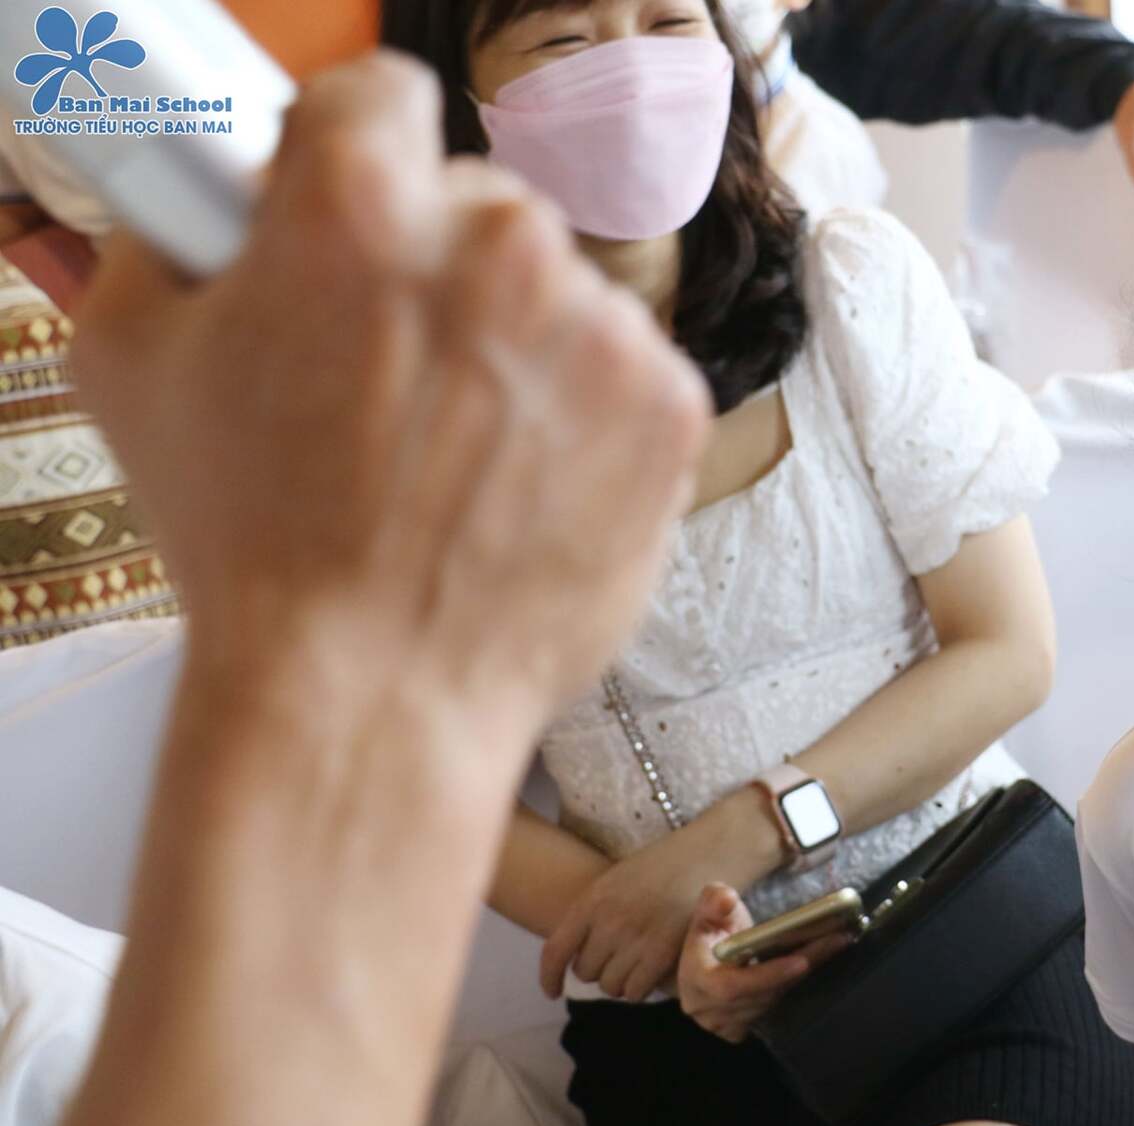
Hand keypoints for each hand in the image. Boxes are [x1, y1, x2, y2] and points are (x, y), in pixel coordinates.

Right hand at [70, 52, 710, 738]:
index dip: (355, 158)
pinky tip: (523, 485)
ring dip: (520, 349)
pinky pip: (625, 372)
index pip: (380, 96)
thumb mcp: (136, 367)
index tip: (356, 210)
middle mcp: (498, 244)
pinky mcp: (669, 404)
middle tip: (393, 372)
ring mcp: (599, 326)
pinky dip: (586, 417)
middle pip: (480, 204)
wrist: (373, 693)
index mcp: (359, 203)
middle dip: (441, 269)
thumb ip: (170, 244)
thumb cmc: (254, 546)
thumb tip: (201, 210)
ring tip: (456, 456)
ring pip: (559, 295)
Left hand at [538, 824, 710, 1000]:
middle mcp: (609, 921)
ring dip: (621, 981)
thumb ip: (595, 913)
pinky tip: (651, 974)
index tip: (552, 992)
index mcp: (592, 900)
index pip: (555, 951)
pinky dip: (640, 988)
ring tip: (637, 965)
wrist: (709, 852)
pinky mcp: (663, 953)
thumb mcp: (617, 880)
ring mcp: (636, 938)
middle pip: (584, 972)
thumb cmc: (665, 865)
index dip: (548, 978)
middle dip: (598, 970)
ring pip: (610, 985)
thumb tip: (579, 952)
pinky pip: (636, 990)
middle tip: (618, 959)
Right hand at [678, 884, 850, 1042]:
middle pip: (762, 996)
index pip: (731, 986)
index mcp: (695, 979)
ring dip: (804, 976)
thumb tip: (726, 899)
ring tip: (836, 943)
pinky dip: (796, 987)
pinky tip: (818, 963)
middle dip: (800, 970)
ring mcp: (724, 1024)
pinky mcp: (739, 1030)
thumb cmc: (708, 934)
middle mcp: (707, 1008)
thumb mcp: (708, 910)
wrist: (700, 964)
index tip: (800, 962)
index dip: (767, 977)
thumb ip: (714, 901)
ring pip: (772, 1004)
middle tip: (836, 941)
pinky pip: (775, 1011)